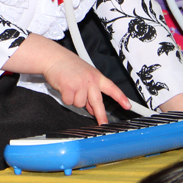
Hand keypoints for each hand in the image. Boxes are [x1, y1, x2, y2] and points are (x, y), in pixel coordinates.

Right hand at [3, 34, 129, 123]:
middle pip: (98, 102)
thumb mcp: (84, 75)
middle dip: (101, 115)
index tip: (128, 106)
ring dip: (74, 100)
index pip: (112, 88)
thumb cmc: (68, 66)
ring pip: (80, 104)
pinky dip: (65, 98)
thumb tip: (92, 108)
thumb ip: (90, 91)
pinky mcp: (69, 87)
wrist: (54, 57)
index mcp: (97, 76)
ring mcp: (80, 84)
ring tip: (70, 88)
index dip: (121, 98)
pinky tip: (64, 88)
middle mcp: (90, 80)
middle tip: (103, 124)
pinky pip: (69, 102)